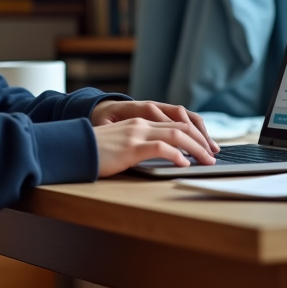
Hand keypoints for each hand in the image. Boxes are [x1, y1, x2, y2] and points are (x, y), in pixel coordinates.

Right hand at [89, 100, 217, 176]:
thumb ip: (138, 144)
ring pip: (177, 135)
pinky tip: (184, 164)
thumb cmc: (94, 151)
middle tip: (213, 156)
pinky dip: (177, 155)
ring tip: (207, 161)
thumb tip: (159, 155)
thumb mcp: (120, 143)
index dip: (195, 134)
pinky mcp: (131, 147)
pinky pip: (161, 148)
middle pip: (181, 127)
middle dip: (202, 141)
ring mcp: (136, 134)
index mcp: (139, 122)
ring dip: (196, 148)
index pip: (175, 123)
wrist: (73, 149)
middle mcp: (141, 124)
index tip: (206, 148)